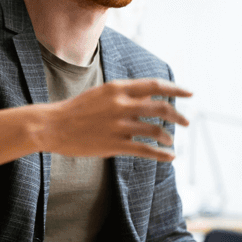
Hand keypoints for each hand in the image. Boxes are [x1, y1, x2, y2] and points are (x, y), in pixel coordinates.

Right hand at [42, 78, 190, 162]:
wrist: (52, 125)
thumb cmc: (76, 110)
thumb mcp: (100, 93)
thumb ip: (123, 94)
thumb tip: (148, 96)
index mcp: (117, 88)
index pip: (155, 85)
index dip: (176, 89)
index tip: (190, 93)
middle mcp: (121, 104)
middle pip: (161, 107)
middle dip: (177, 115)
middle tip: (185, 122)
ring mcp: (118, 125)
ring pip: (155, 130)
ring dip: (168, 136)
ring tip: (170, 140)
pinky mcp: (114, 144)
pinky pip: (145, 150)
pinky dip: (161, 154)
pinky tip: (169, 157)